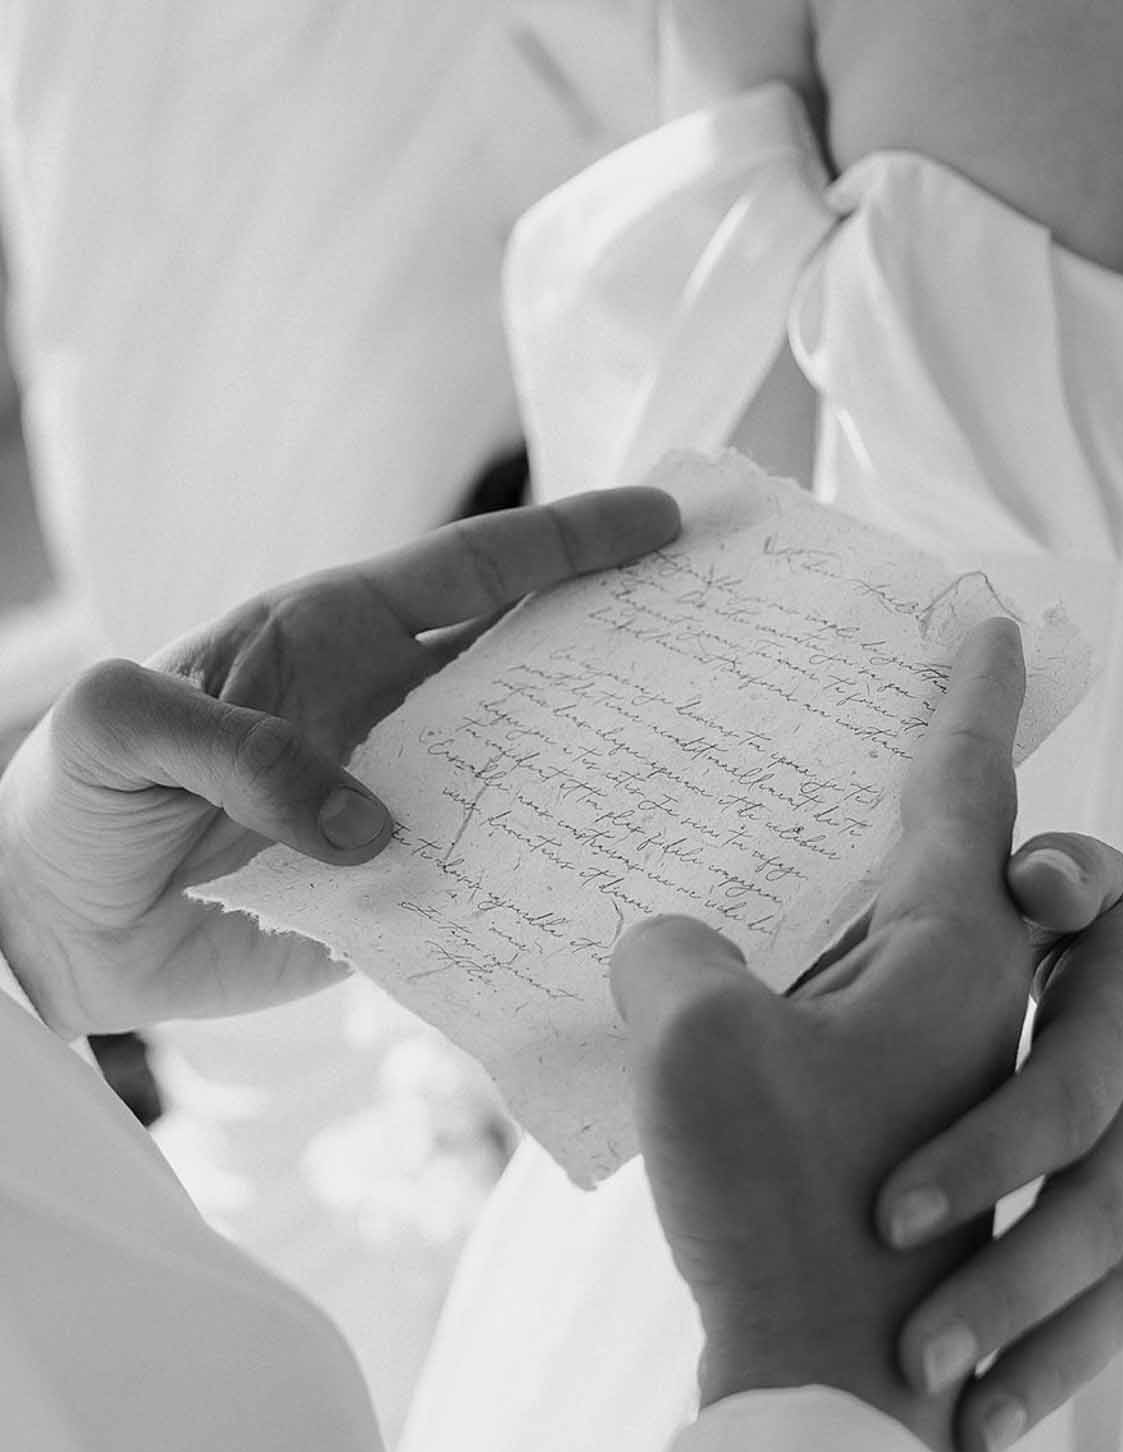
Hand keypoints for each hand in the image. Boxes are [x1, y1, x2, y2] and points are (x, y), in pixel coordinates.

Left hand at [0, 489, 678, 1033]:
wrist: (40, 930)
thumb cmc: (68, 800)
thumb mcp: (119, 731)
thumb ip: (237, 748)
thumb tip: (376, 827)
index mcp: (327, 639)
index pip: (469, 574)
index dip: (568, 545)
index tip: (662, 520)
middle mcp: (384, 712)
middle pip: (526, 664)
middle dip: (623, 641)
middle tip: (725, 636)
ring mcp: (397, 804)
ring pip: (527, 771)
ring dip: (606, 767)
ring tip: (705, 767)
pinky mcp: (394, 901)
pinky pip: (487, 883)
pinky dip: (547, 883)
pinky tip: (616, 889)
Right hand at [614, 619, 1033, 1451]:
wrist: (838, 1382)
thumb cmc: (787, 1203)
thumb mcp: (698, 1038)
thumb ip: (676, 950)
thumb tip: (673, 945)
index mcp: (951, 947)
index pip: (967, 778)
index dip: (969, 689)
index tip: (992, 618)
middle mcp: (965, 995)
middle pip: (932, 853)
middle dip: (889, 783)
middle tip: (843, 721)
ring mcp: (935, 1066)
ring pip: (880, 939)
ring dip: (823, 895)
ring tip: (743, 853)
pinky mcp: (894, 1125)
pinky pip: (846, 1011)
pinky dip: (796, 978)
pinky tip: (717, 984)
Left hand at [876, 834, 1122, 1451]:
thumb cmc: (1111, 936)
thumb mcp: (1097, 883)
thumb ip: (1063, 877)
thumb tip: (1035, 880)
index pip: (1061, 1100)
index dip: (983, 1159)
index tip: (886, 1215)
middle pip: (1092, 1218)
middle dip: (1003, 1289)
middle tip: (908, 1354)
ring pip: (1113, 1289)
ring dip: (1033, 1361)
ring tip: (945, 1422)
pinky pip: (1116, 1320)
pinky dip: (1054, 1378)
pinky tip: (976, 1435)